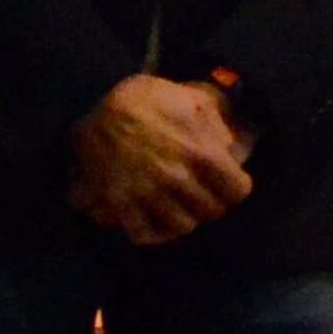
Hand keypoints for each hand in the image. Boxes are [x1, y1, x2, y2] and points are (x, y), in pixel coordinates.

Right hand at [65, 73, 251, 245]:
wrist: (95, 100)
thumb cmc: (151, 98)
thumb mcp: (195, 99)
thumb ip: (220, 126)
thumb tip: (234, 149)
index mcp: (200, 151)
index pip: (237, 191)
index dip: (235, 187)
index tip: (228, 182)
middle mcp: (176, 177)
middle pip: (212, 211)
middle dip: (212, 202)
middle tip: (203, 193)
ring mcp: (147, 193)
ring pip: (184, 227)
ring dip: (186, 217)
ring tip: (181, 205)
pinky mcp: (120, 202)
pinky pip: (145, 235)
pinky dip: (155, 233)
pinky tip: (158, 220)